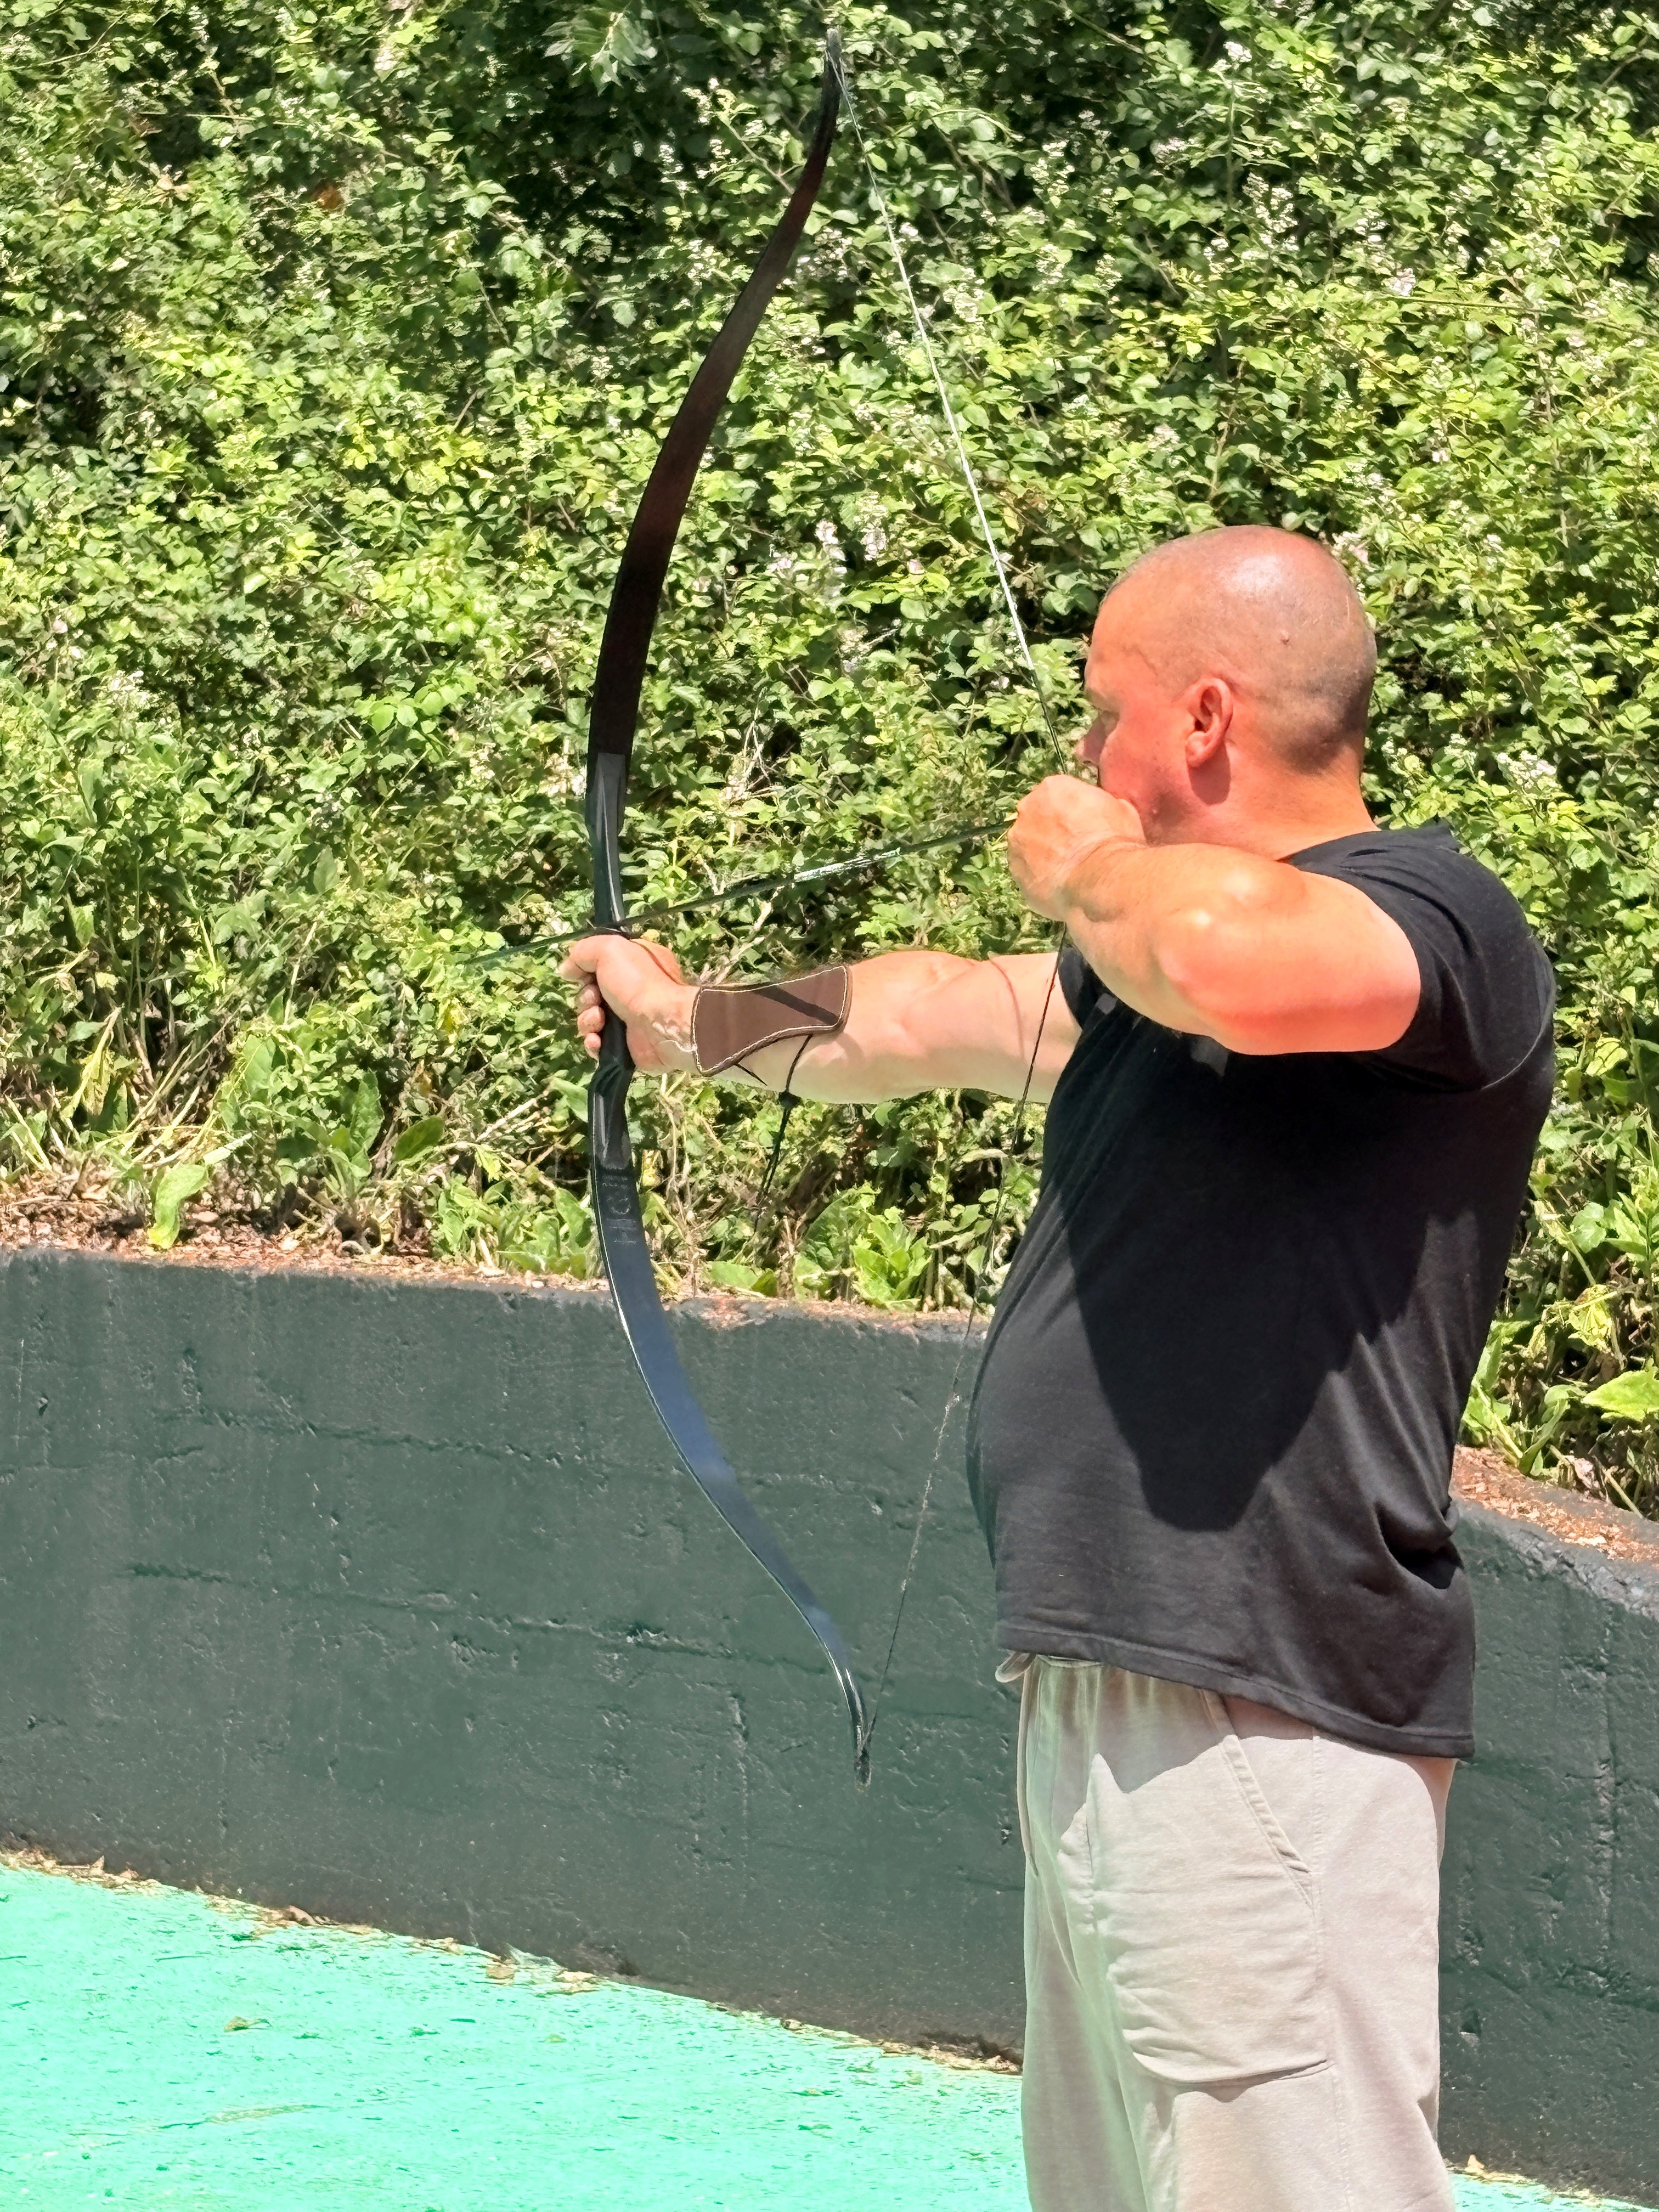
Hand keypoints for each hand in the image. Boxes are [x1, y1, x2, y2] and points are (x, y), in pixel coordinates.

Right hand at [562, 935, 695, 1071]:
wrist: (661, 1025)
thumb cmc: (638, 982)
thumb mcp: (610, 949)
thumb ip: (583, 952)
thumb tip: (567, 970)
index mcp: (632, 964)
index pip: (598, 965)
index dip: (585, 970)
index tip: (581, 975)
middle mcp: (630, 990)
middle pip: (590, 993)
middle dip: (585, 997)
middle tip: (595, 1000)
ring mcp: (627, 1019)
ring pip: (590, 1018)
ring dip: (587, 1020)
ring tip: (599, 1021)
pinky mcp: (624, 1044)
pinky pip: (597, 1042)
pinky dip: (593, 1042)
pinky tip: (598, 1041)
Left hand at [1007, 776, 1146, 919]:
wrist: (1101, 878)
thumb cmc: (1114, 840)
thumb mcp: (1120, 809)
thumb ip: (1100, 805)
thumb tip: (1100, 812)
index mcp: (1053, 788)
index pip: (1055, 796)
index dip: (1068, 813)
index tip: (1081, 827)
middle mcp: (1028, 809)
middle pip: (1036, 817)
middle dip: (1049, 831)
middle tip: (1071, 849)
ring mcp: (1018, 841)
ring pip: (1027, 846)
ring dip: (1040, 855)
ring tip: (1065, 871)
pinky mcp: (1015, 870)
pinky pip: (1026, 872)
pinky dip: (1038, 877)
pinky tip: (1058, 886)